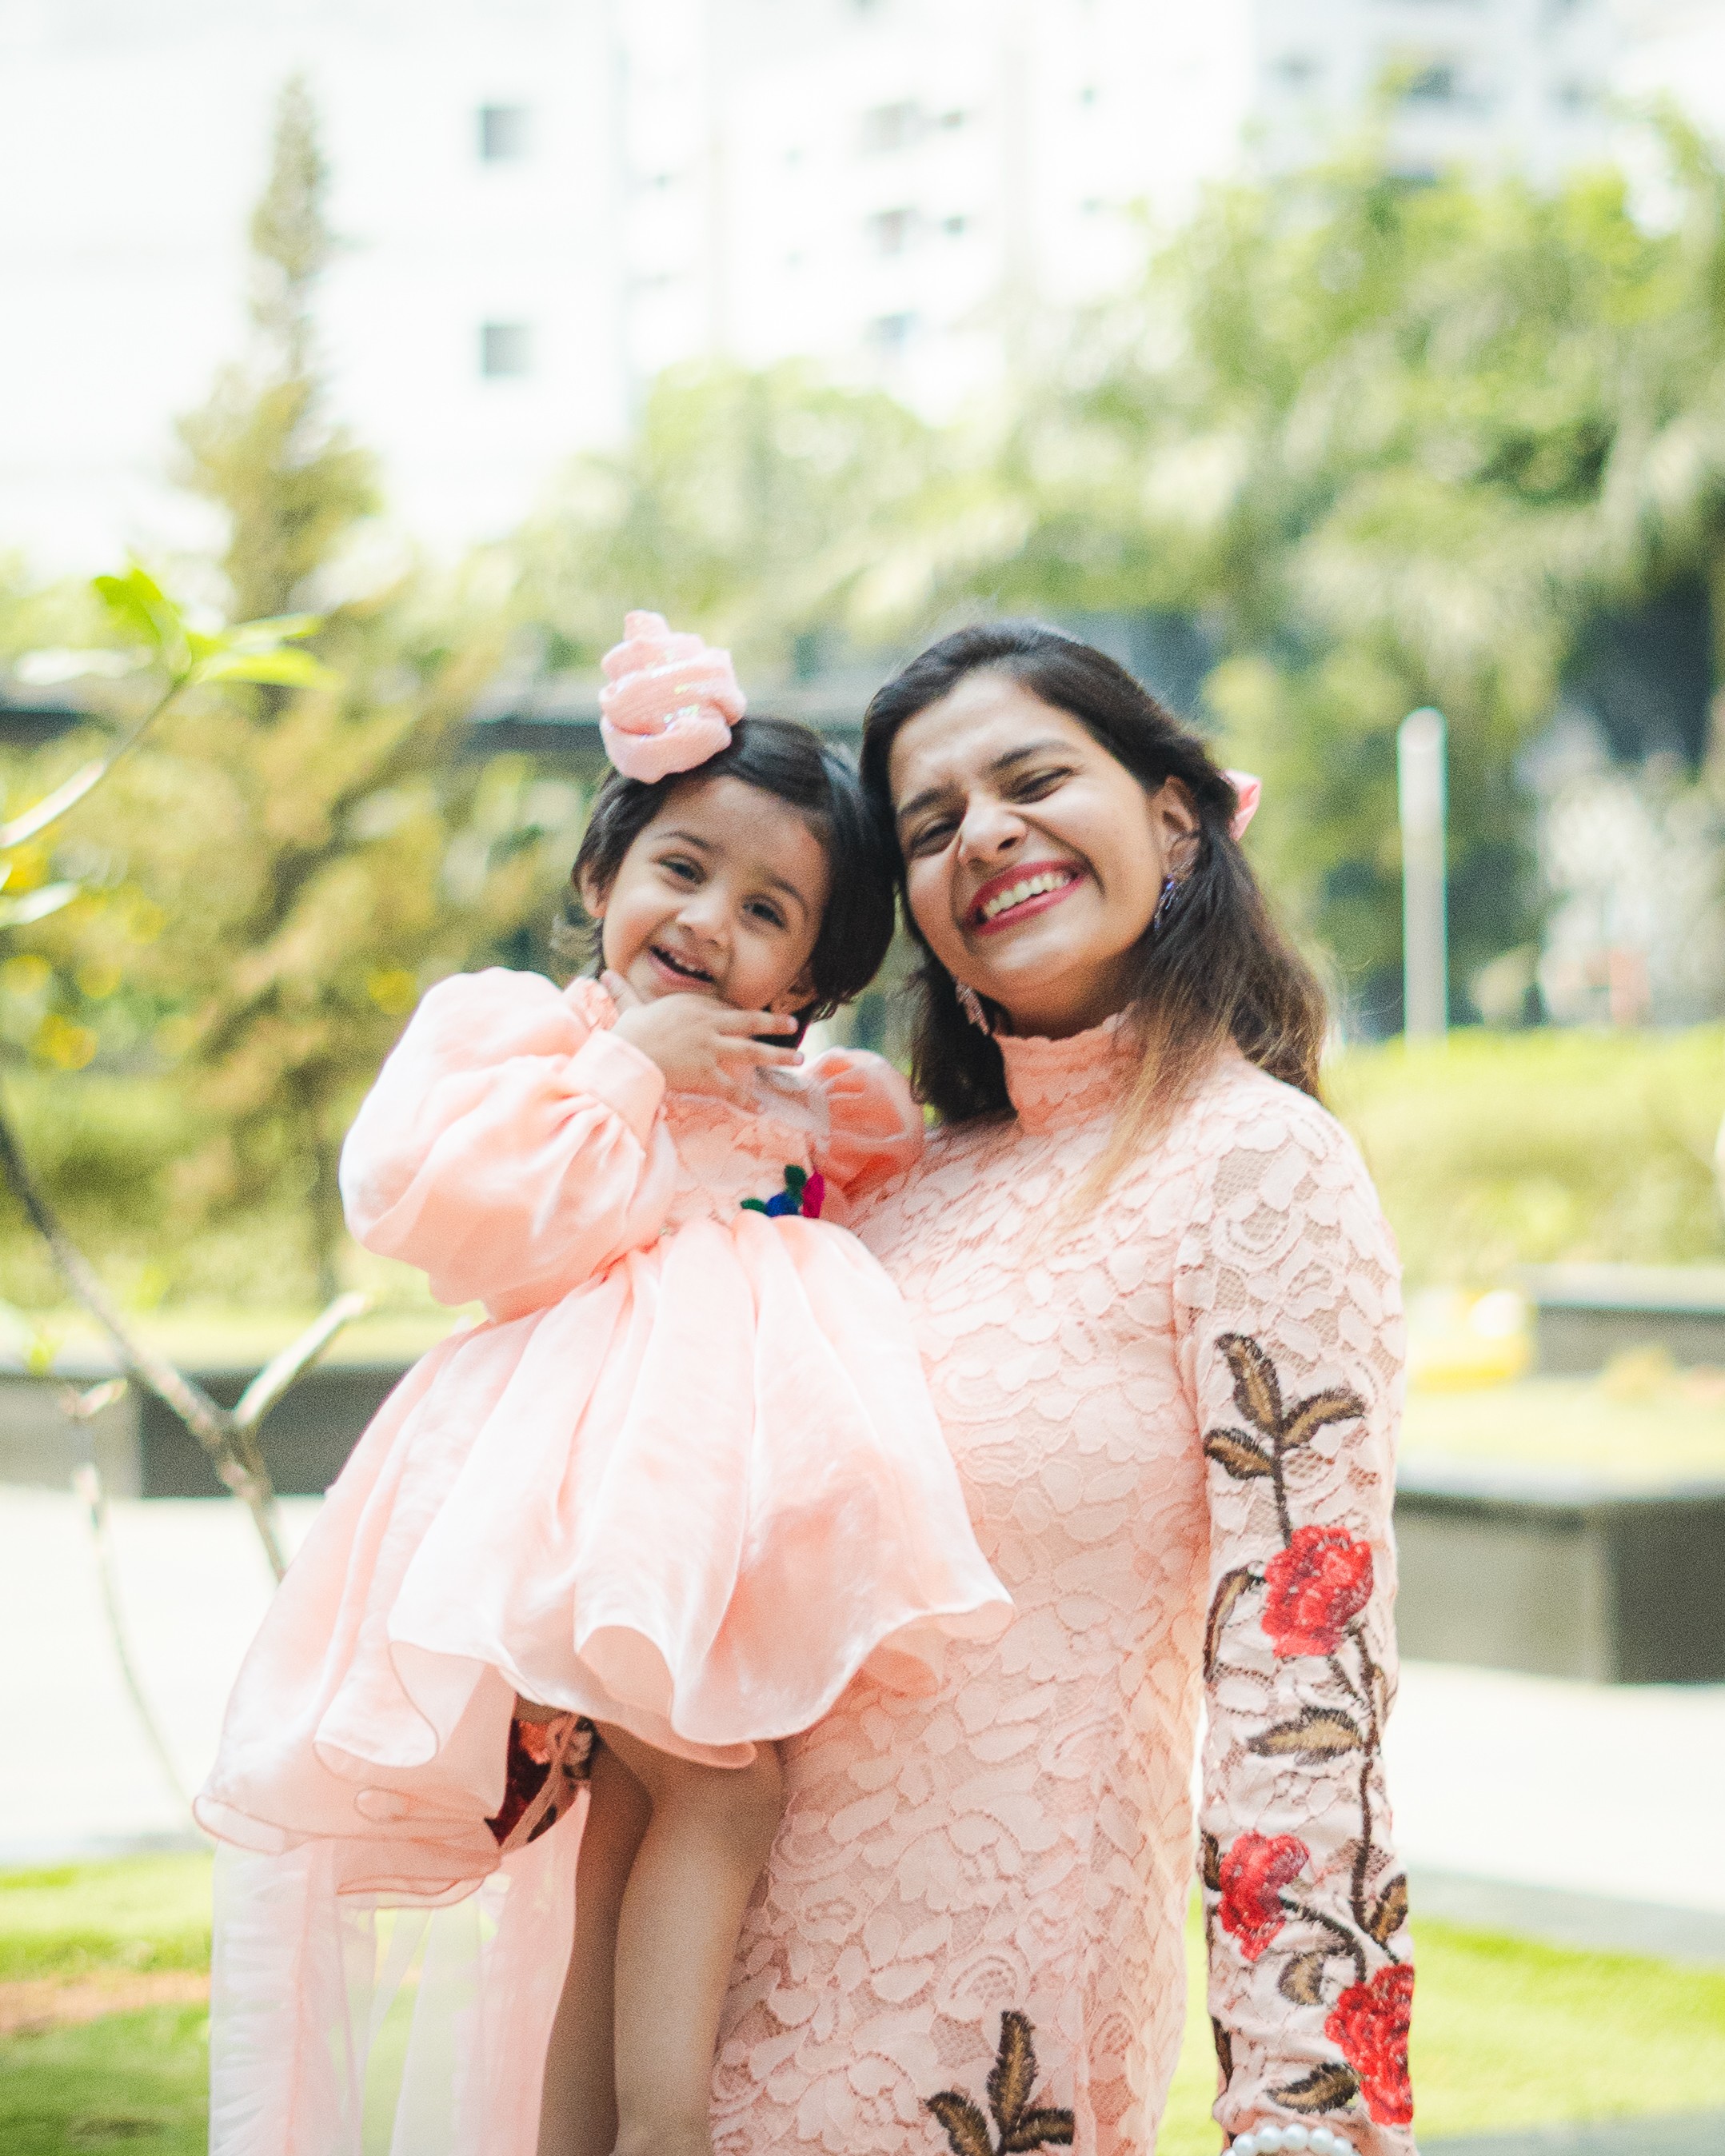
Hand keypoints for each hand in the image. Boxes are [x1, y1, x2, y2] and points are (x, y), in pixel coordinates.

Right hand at [603, 971, 800, 1105]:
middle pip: (750, 1021)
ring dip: (777, 1055)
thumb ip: (624, 992)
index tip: (756, 1018)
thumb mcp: (630, 1007)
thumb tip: (605, 976)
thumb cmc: (627, 1032)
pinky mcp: (706, 1073)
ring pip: (752, 1050)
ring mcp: (711, 1048)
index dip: (742, 1015)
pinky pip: (732, 1087)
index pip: (725, 1008)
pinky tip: (761, 1106)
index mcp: (693, 1005)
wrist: (628, 1056)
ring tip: (799, 1058)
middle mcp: (708, 1024)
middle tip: (794, 1025)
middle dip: (775, 1023)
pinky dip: (746, 1098)